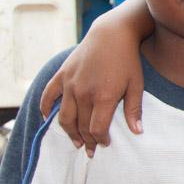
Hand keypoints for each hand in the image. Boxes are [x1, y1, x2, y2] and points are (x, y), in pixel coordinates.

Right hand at [38, 0, 151, 155]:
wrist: (112, 34)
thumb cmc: (128, 60)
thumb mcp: (136, 85)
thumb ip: (134, 110)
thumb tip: (137, 132)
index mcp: (104, 97)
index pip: (97, 129)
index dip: (101, 140)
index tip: (106, 144)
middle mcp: (84, 93)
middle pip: (81, 126)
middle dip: (87, 140)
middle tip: (91, 149)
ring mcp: (70, 84)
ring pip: (64, 117)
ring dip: (69, 132)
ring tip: (76, 141)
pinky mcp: (62, 75)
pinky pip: (48, 96)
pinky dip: (45, 109)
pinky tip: (48, 118)